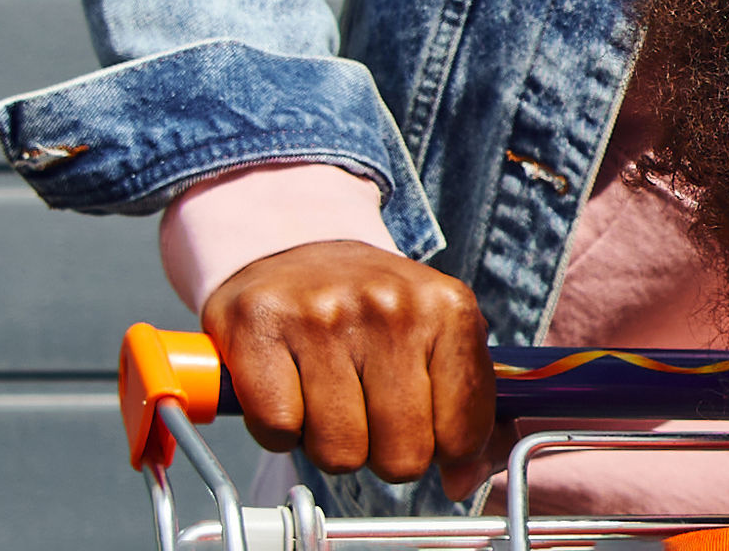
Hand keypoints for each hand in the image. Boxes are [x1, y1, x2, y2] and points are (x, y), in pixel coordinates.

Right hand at [202, 239, 493, 497]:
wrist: (295, 247)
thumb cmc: (373, 306)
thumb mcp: (439, 334)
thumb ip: (469, 407)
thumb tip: (465, 481)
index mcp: (447, 308)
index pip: (462, 433)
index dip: (441, 450)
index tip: (424, 428)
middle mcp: (389, 306)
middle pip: (402, 455)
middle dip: (384, 452)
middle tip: (368, 411)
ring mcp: (322, 315)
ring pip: (339, 453)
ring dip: (330, 443)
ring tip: (327, 397)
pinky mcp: (260, 327)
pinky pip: (279, 432)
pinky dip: (281, 429)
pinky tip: (288, 390)